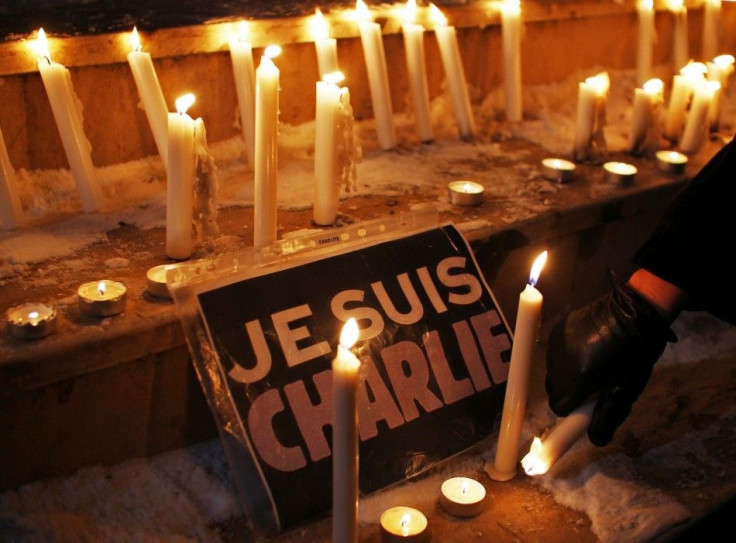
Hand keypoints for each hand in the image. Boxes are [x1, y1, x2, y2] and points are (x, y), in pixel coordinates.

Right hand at [545, 272, 675, 445]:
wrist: (633, 314)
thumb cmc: (634, 356)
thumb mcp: (625, 392)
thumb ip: (608, 419)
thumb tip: (595, 441)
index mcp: (577, 380)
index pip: (558, 407)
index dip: (572, 409)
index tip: (586, 403)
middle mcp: (560, 362)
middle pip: (553, 389)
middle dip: (568, 391)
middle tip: (591, 384)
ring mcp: (556, 344)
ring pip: (553, 371)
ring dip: (566, 373)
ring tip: (591, 363)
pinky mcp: (557, 330)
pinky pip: (555, 352)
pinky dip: (566, 355)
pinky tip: (585, 346)